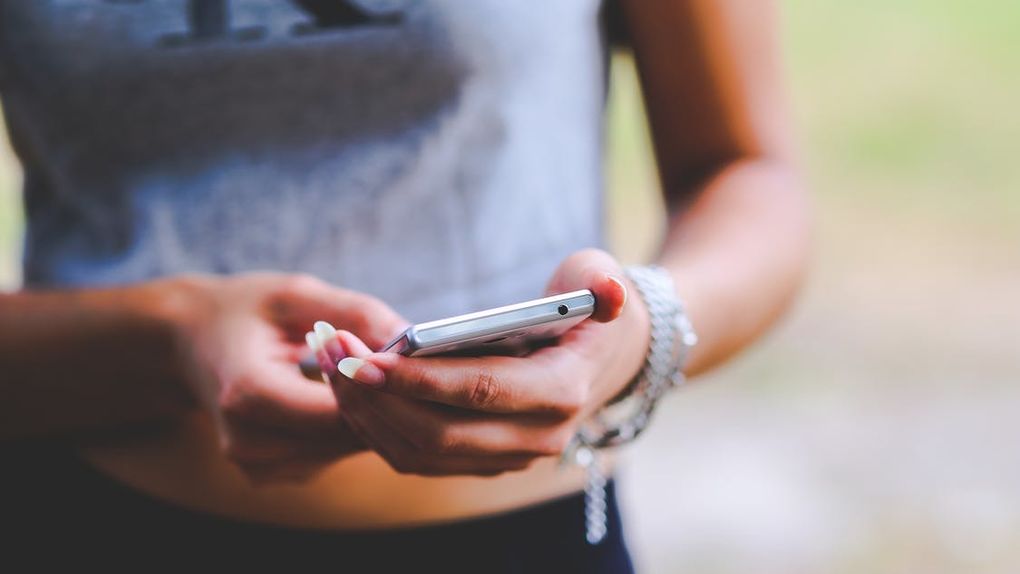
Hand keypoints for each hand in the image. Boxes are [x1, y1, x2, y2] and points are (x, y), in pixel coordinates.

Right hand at [167, 272, 407, 483]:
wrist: (189, 342)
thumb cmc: (245, 310)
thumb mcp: (297, 293)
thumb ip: (356, 314)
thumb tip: (416, 339)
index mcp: (248, 394)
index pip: (338, 411)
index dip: (382, 388)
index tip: (415, 362)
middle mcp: (248, 441)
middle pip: (346, 435)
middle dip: (386, 402)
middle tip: (417, 369)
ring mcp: (257, 466)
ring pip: (345, 448)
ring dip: (373, 416)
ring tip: (384, 375)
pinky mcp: (269, 475)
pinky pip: (331, 454)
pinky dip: (350, 426)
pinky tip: (354, 395)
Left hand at [326, 249, 649, 476]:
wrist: (603, 357)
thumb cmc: (587, 308)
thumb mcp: (599, 277)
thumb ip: (600, 281)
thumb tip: (607, 289)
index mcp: (562, 392)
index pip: (481, 393)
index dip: (419, 380)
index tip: (364, 359)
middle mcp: (537, 439)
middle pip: (440, 434)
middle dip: (377, 397)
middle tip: (332, 356)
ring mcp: (508, 457)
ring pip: (421, 454)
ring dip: (367, 415)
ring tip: (329, 367)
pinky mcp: (482, 462)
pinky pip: (418, 458)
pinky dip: (377, 428)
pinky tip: (349, 390)